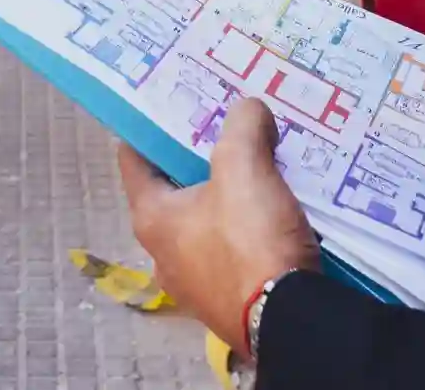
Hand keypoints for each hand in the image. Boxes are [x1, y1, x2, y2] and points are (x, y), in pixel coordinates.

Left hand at [116, 99, 319, 358]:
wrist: (290, 321)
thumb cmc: (250, 240)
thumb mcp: (245, 168)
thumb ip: (243, 126)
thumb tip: (249, 108)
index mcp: (152, 218)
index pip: (134, 160)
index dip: (152, 128)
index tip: (175, 103)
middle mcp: (163, 254)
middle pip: (175, 191)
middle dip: (200, 160)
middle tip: (227, 130)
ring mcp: (193, 284)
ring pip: (206, 222)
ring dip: (228, 196)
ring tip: (259, 168)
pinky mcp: (226, 301)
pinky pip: (232, 252)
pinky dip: (247, 229)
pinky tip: (275, 213)